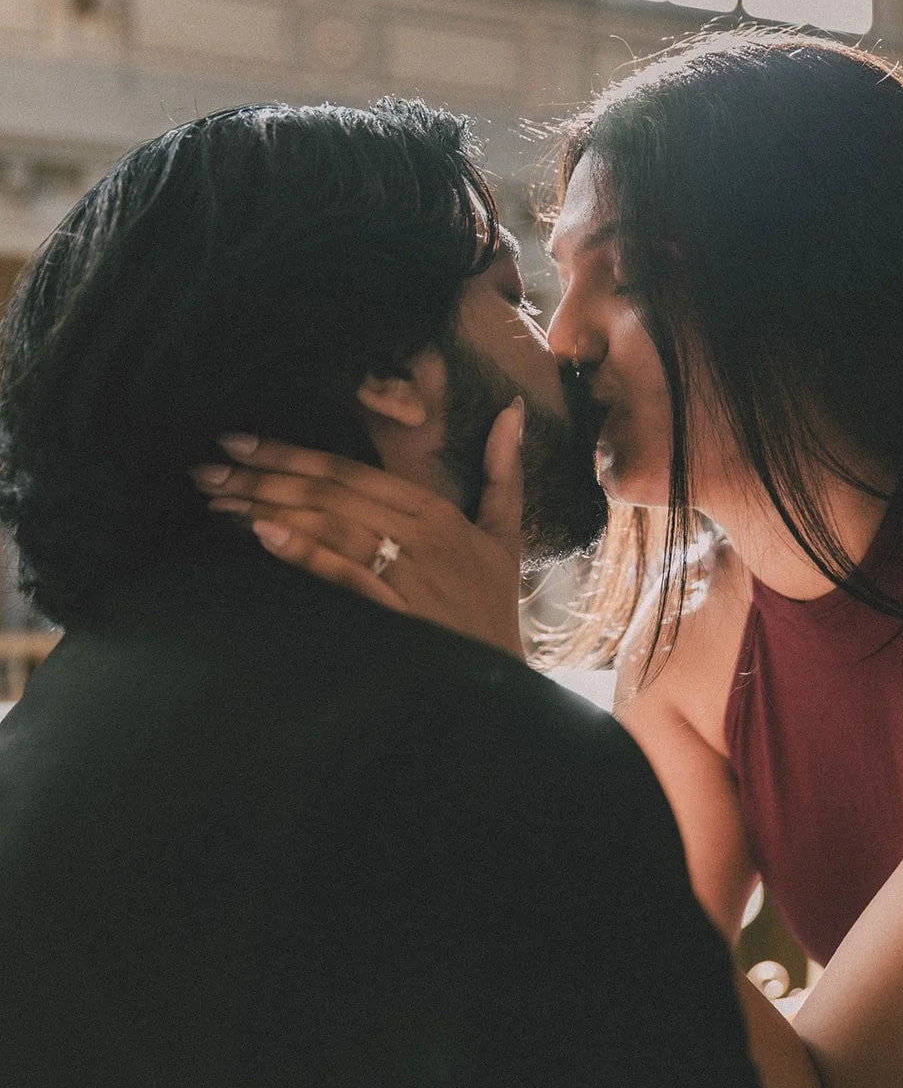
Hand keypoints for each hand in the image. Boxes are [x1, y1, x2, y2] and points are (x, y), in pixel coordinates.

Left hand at [189, 399, 525, 657]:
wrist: (500, 676)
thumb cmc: (493, 607)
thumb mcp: (505, 534)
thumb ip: (502, 471)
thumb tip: (511, 410)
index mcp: (435, 512)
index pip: (351, 471)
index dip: (292, 452)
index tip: (239, 440)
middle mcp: (420, 536)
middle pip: (331, 493)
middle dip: (263, 475)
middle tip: (206, 466)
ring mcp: (408, 575)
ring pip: (329, 526)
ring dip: (268, 506)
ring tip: (216, 498)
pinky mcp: (398, 613)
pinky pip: (344, 574)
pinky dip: (304, 551)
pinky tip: (261, 533)